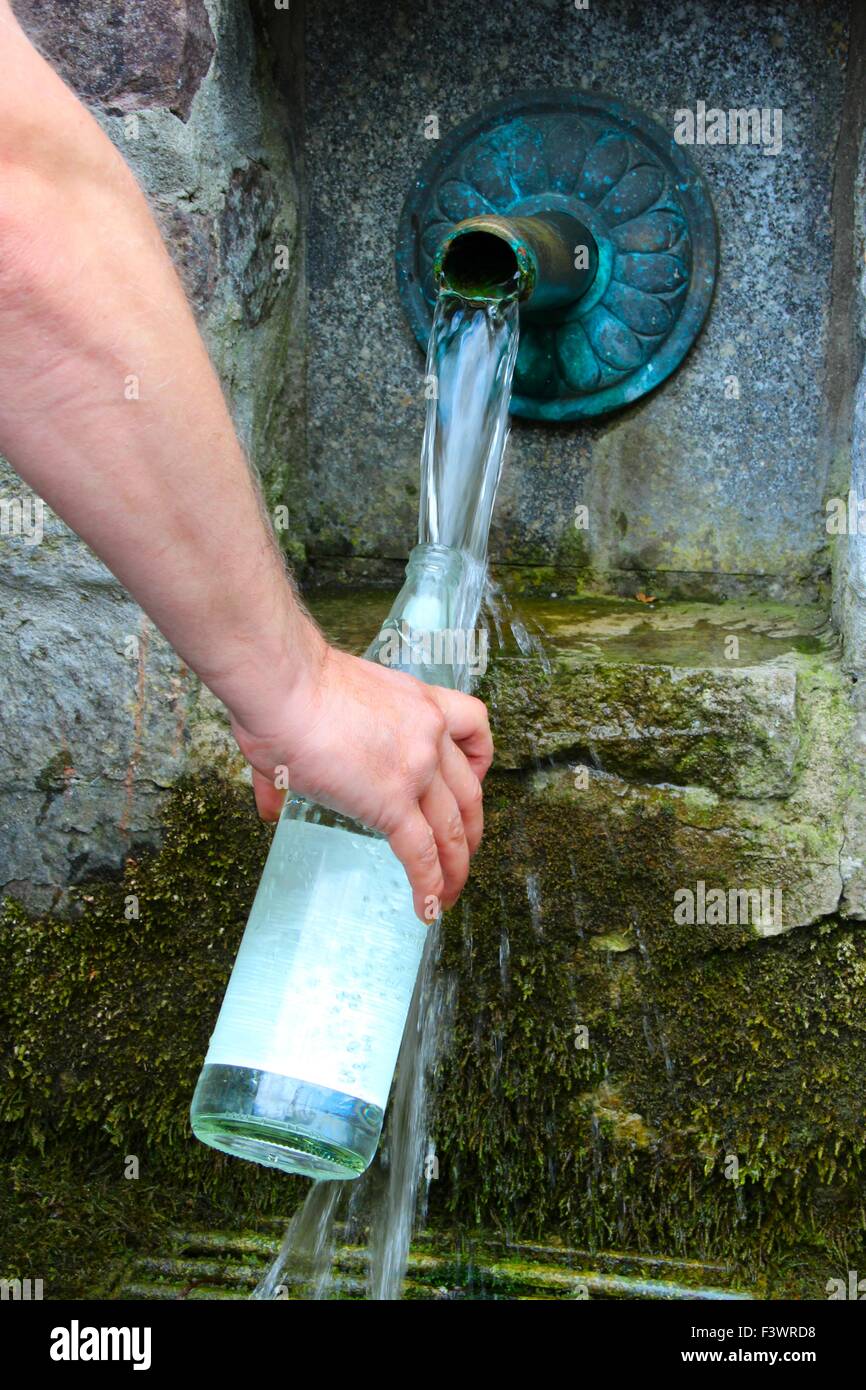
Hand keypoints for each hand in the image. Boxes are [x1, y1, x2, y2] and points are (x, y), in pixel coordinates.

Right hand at [229, 634, 493, 920]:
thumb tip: (269, 803)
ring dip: (456, 868)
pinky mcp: (392, 802)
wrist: (285, 686)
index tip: (472, 784)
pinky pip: (421, 853)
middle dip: (470, 831)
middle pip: (469, 792)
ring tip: (449, 895)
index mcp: (417, 703)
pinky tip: (426, 907)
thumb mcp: (317, 709)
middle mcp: (429, 734)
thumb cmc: (289, 691)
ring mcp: (416, 769)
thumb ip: (299, 761)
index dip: (480, 764)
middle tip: (462, 856)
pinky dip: (429, 885)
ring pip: (451, 829)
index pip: (474, 727)